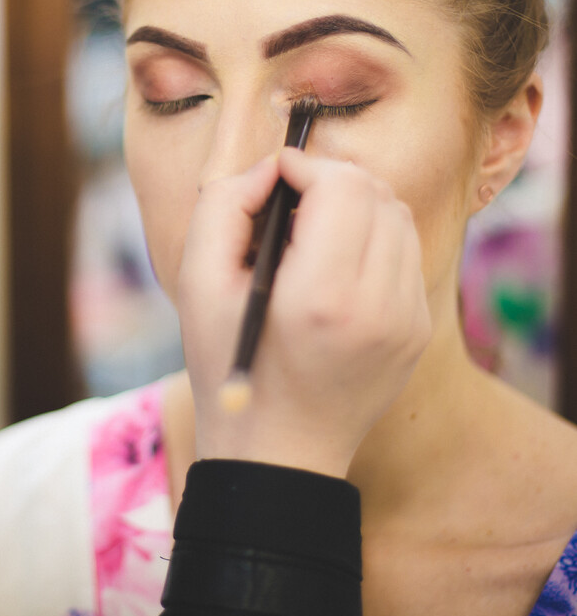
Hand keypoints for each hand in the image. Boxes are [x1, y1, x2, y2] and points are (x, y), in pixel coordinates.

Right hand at [177, 149, 430, 477]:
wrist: (278, 450)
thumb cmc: (227, 364)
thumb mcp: (198, 282)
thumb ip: (225, 206)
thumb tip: (272, 167)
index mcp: (320, 297)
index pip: (342, 186)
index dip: (304, 165)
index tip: (274, 179)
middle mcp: (379, 306)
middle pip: (375, 192)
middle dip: (329, 180)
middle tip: (291, 203)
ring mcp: (407, 320)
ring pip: (396, 215)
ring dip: (354, 205)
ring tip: (312, 234)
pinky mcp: (417, 329)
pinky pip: (404, 252)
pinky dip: (372, 238)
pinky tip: (336, 263)